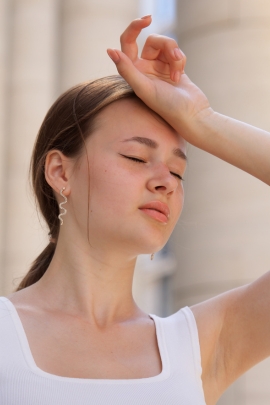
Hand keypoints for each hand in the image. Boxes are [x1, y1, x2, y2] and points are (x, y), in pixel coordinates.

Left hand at [107, 16, 210, 143]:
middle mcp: (143, 69)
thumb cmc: (166, 106)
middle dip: (165, 45)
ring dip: (175, 55)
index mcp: (132, 73)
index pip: (127, 42)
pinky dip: (180, 61)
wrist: (191, 115)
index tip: (147, 20)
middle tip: (175, 56)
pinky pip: (176, 53)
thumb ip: (127, 70)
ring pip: (166, 45)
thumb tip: (110, 51)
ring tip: (178, 73)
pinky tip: (181, 75)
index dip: (134, 27)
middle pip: (152, 41)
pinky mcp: (173, 68)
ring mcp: (159, 68)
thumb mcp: (144, 88)